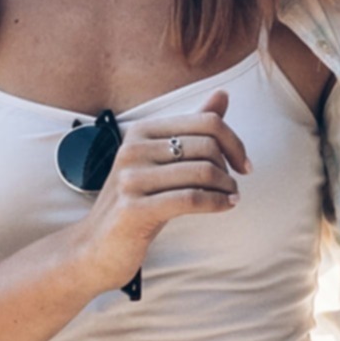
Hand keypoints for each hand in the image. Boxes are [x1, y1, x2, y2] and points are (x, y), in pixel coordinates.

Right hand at [67, 94, 242, 293]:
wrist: (96, 246)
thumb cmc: (137, 202)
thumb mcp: (162, 162)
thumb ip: (191, 128)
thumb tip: (223, 94)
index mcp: (141, 131)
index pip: (205, 121)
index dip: (234, 142)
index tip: (243, 163)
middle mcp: (133, 149)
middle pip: (207, 146)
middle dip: (229, 168)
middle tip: (233, 186)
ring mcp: (130, 179)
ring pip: (202, 172)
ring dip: (226, 187)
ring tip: (231, 197)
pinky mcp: (134, 209)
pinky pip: (191, 199)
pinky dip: (217, 203)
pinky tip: (226, 207)